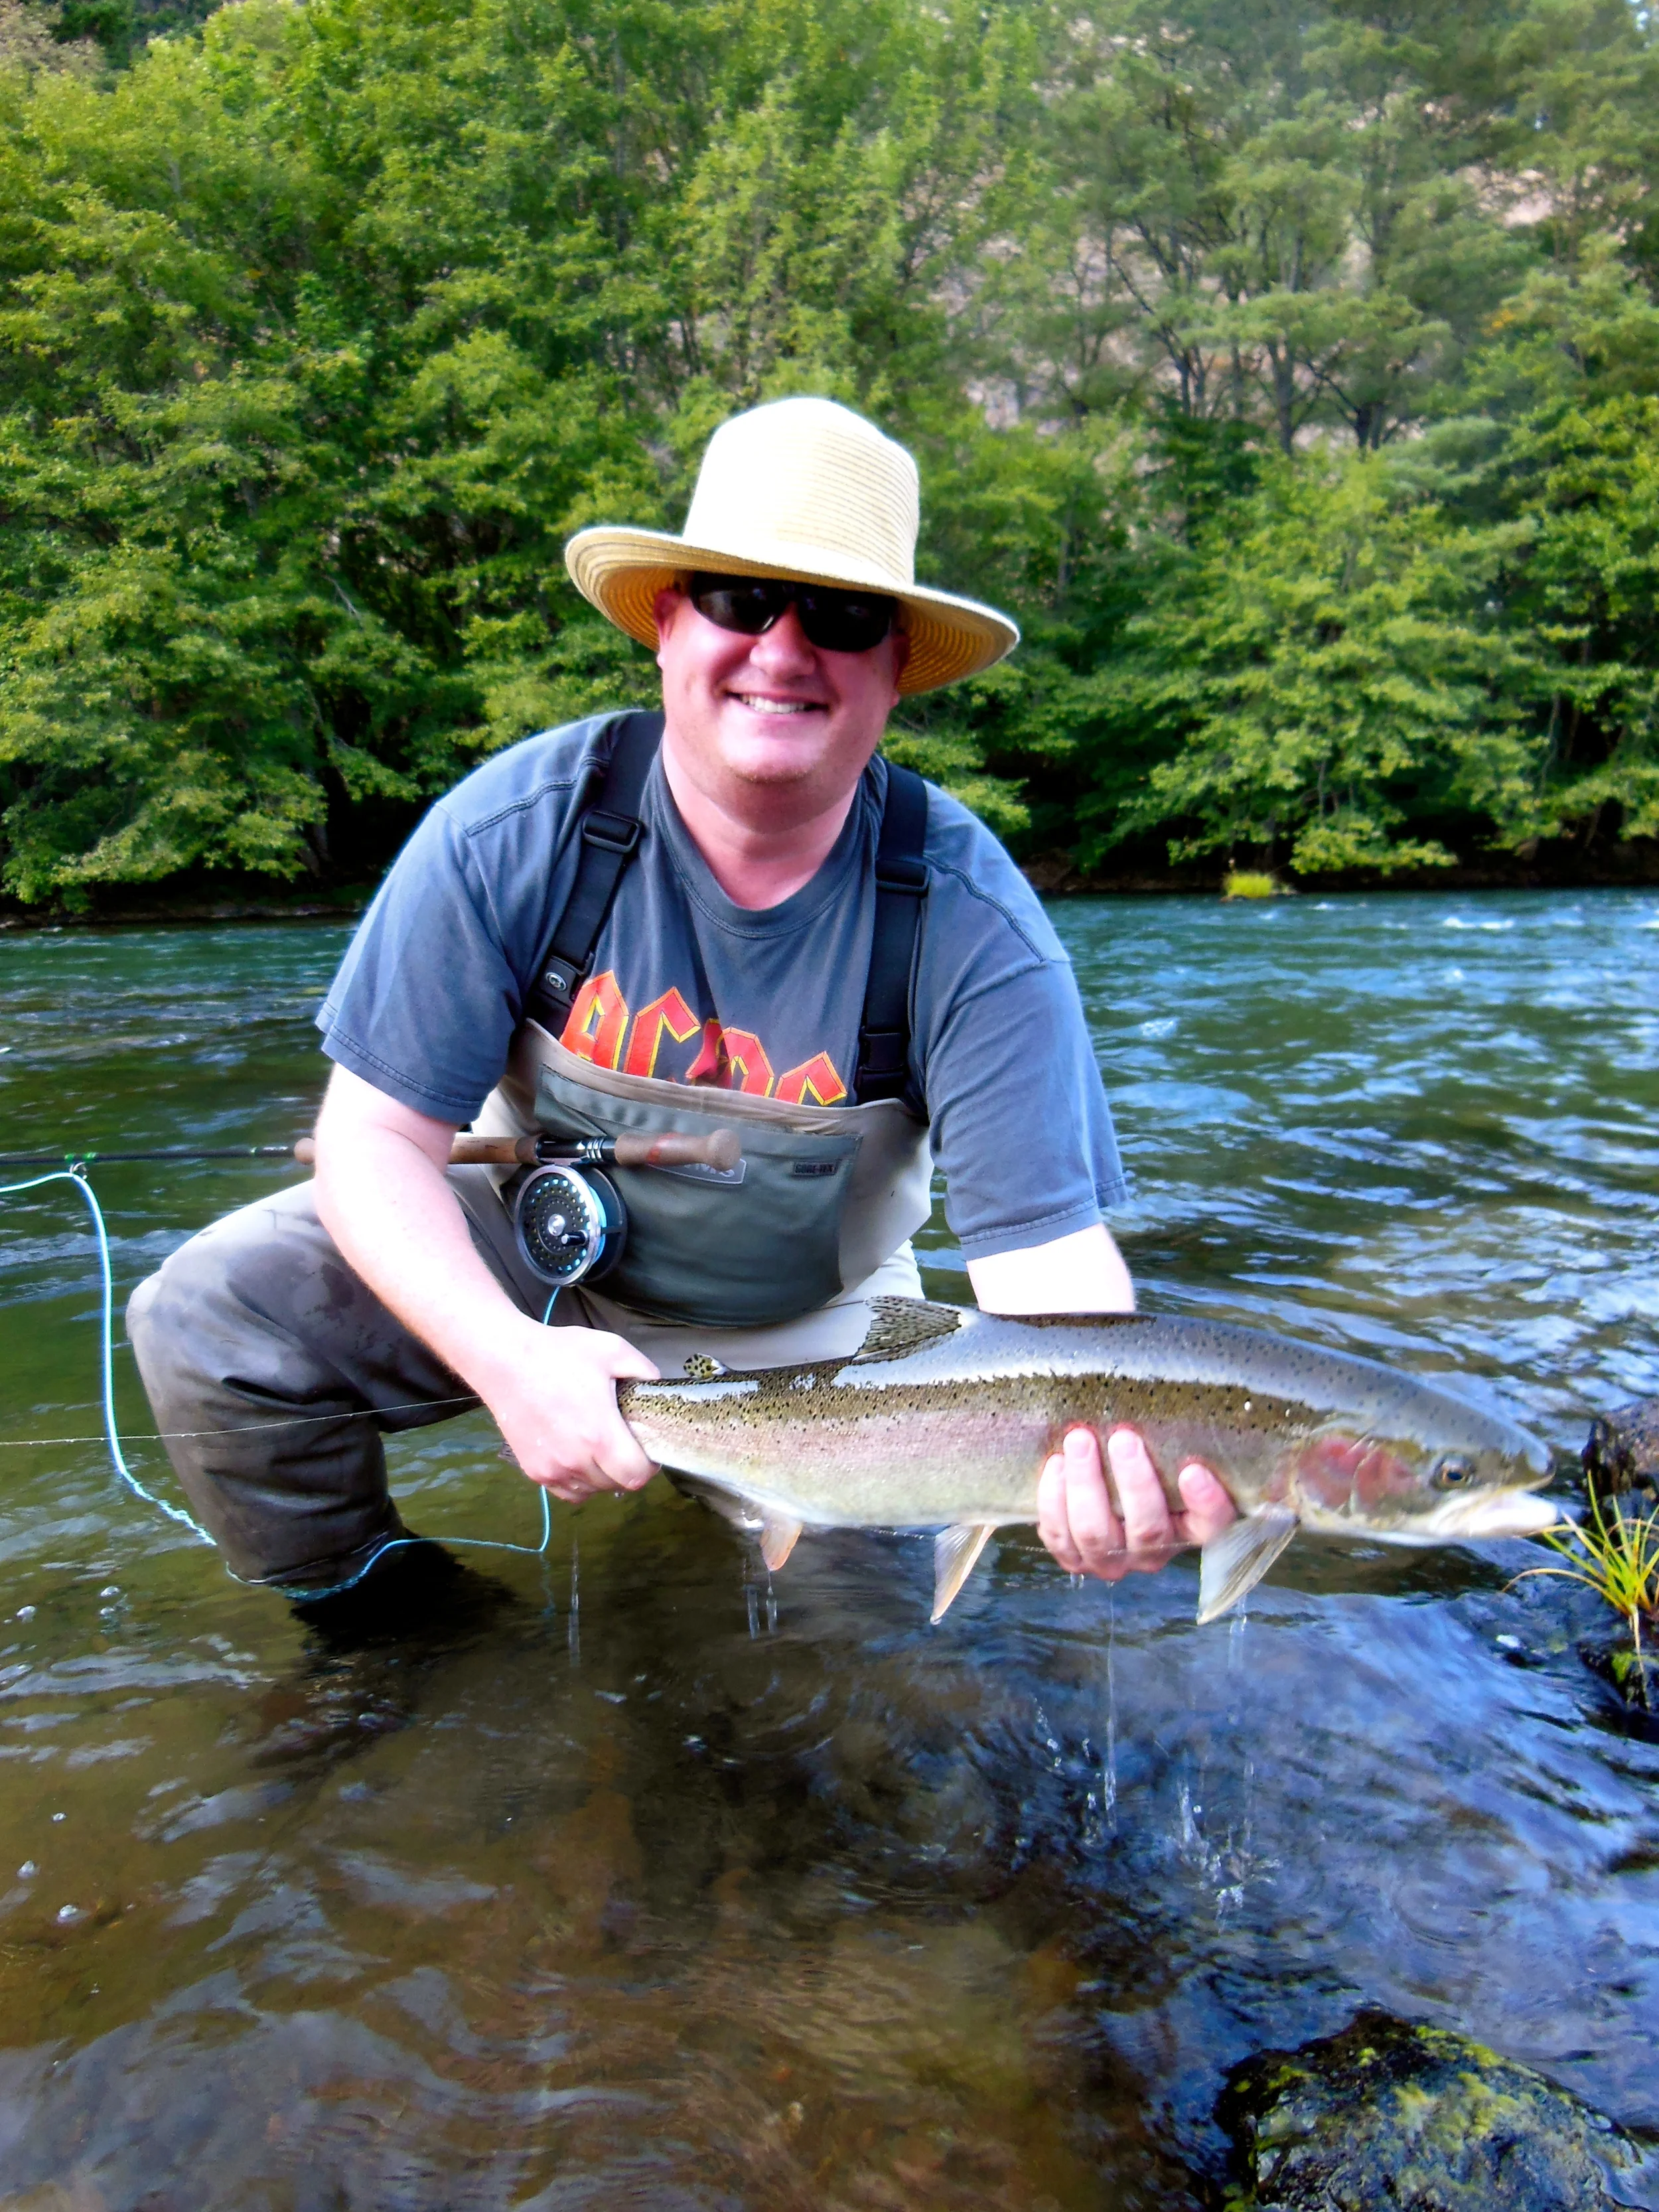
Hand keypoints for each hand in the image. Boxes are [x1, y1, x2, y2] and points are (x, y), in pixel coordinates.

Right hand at [477, 1315, 659, 1504]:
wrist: (504, 1361)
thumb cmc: (559, 1354)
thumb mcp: (612, 1350)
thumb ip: (645, 1372)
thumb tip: (660, 1389)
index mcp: (600, 1436)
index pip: (636, 1476)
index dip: (649, 1466)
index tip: (647, 1449)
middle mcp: (576, 1460)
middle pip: (617, 1486)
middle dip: (627, 1468)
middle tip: (625, 1443)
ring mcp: (552, 1470)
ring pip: (592, 1490)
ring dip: (603, 1476)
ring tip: (600, 1448)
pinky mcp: (534, 1471)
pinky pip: (568, 1492)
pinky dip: (580, 1481)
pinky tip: (579, 1457)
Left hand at [1037, 1425, 1235, 1581]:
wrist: (1100, 1482)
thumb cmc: (1148, 1455)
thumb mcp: (1172, 1446)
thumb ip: (1187, 1432)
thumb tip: (1207, 1377)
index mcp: (1192, 1528)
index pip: (1213, 1527)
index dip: (1206, 1504)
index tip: (1194, 1470)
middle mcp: (1155, 1550)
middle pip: (1148, 1530)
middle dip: (1133, 1483)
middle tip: (1123, 1439)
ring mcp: (1113, 1559)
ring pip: (1097, 1535)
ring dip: (1086, 1486)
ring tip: (1079, 1441)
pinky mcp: (1075, 1557)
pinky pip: (1060, 1538)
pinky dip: (1053, 1501)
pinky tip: (1056, 1464)